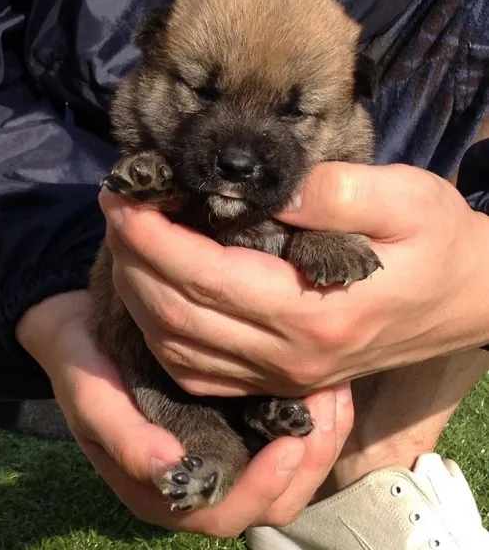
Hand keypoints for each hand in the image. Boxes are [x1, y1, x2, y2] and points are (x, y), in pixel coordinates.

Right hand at [16, 291, 353, 535]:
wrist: (87, 328)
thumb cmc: (86, 364)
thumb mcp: (90, 396)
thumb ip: (121, 435)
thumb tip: (167, 470)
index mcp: (166, 487)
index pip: (225, 511)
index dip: (261, 488)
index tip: (289, 445)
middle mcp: (203, 477)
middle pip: (272, 499)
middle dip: (307, 461)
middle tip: (326, 410)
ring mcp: (228, 447)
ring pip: (291, 471)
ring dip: (320, 438)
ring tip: (334, 393)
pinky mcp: (242, 418)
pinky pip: (289, 433)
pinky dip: (315, 415)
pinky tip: (326, 382)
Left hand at [99, 162, 488, 397]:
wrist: (467, 301)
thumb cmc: (439, 243)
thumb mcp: (405, 198)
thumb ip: (334, 192)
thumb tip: (266, 189)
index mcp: (314, 310)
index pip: (206, 276)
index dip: (152, 236)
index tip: (122, 195)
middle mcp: (289, 354)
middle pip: (179, 315)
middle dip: (132, 259)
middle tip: (115, 209)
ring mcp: (284, 375)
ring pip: (179, 350)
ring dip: (138, 298)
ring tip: (127, 246)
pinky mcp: (284, 380)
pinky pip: (202, 374)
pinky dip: (163, 339)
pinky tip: (154, 302)